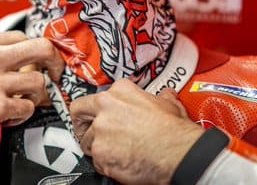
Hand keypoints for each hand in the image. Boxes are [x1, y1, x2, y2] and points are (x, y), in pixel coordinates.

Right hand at [0, 30, 63, 135]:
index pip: (23, 37)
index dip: (32, 50)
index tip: (36, 59)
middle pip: (42, 50)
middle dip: (55, 61)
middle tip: (54, 72)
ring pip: (39, 83)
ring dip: (38, 93)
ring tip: (30, 98)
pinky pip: (26, 108)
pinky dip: (25, 113)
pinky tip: (15, 114)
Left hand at [70, 79, 202, 183]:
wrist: (178, 154)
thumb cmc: (174, 132)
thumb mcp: (168, 105)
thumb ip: (159, 98)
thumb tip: (164, 95)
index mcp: (120, 91)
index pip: (96, 97)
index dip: (98, 111)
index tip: (99, 117)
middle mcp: (105, 107)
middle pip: (78, 112)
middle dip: (81, 123)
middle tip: (86, 132)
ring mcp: (100, 130)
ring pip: (86, 140)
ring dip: (97, 147)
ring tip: (114, 152)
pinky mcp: (100, 153)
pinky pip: (96, 161)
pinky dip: (105, 165)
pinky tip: (119, 163)